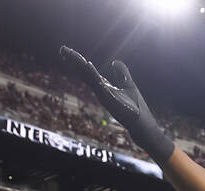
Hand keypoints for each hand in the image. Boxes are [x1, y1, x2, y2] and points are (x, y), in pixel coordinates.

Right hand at [60, 46, 174, 164]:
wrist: (142, 126)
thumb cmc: (136, 109)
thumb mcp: (128, 85)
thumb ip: (122, 74)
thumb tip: (115, 62)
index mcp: (104, 86)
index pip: (88, 71)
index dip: (78, 61)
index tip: (67, 51)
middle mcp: (102, 90)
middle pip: (85, 72)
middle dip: (74, 61)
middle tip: (62, 49)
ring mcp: (105, 95)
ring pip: (89, 77)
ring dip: (79, 65)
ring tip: (68, 53)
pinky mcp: (111, 100)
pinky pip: (100, 86)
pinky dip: (93, 75)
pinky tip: (88, 65)